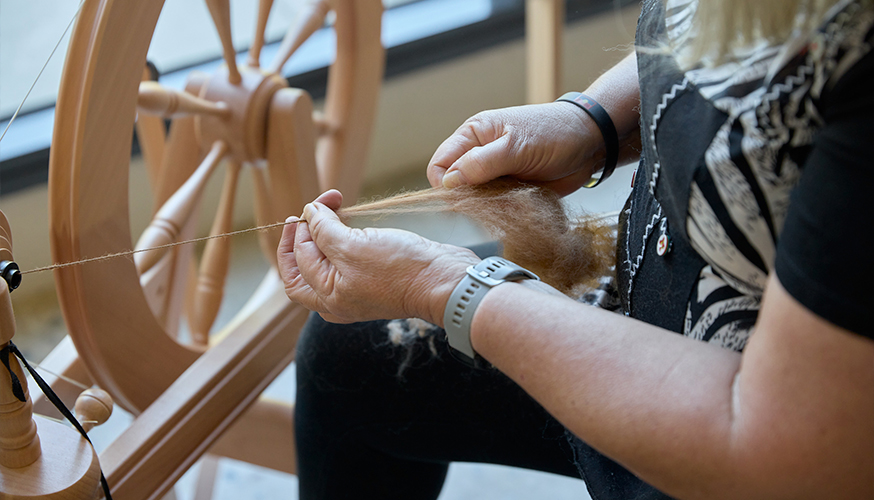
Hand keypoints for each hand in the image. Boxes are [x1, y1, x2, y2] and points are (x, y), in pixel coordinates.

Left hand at [277, 190, 480, 324]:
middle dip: (303, 236)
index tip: (313, 207)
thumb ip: (323, 230)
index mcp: (327, 298)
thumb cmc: (400, 269)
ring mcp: (357, 291)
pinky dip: (343, 240)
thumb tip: (308, 213)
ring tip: (333, 210)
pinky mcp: (374, 279)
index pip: (298, 261)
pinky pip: (347, 260)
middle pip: (303, 269)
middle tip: (311, 211)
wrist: (445, 280)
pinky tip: (350, 223)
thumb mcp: (352, 245)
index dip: (301, 230)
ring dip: (323, 234)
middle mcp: (338, 299)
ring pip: (326, 262)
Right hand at [427, 103, 603, 195]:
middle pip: (455, 188)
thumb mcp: (515, 146)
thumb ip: (481, 163)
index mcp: (473, 135)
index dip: (446, 185)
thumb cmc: (554, 132)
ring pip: (475, 202)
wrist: (591, 143)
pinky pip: (496, 209)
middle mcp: (478, 155)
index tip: (464, 197)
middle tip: (496, 199)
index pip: (439, 165)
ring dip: (490, 208)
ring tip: (512, 200)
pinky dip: (504, 213)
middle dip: (471, 200)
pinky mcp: (510, 191)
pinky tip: (520, 206)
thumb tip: (449, 182)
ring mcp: (494, 175)